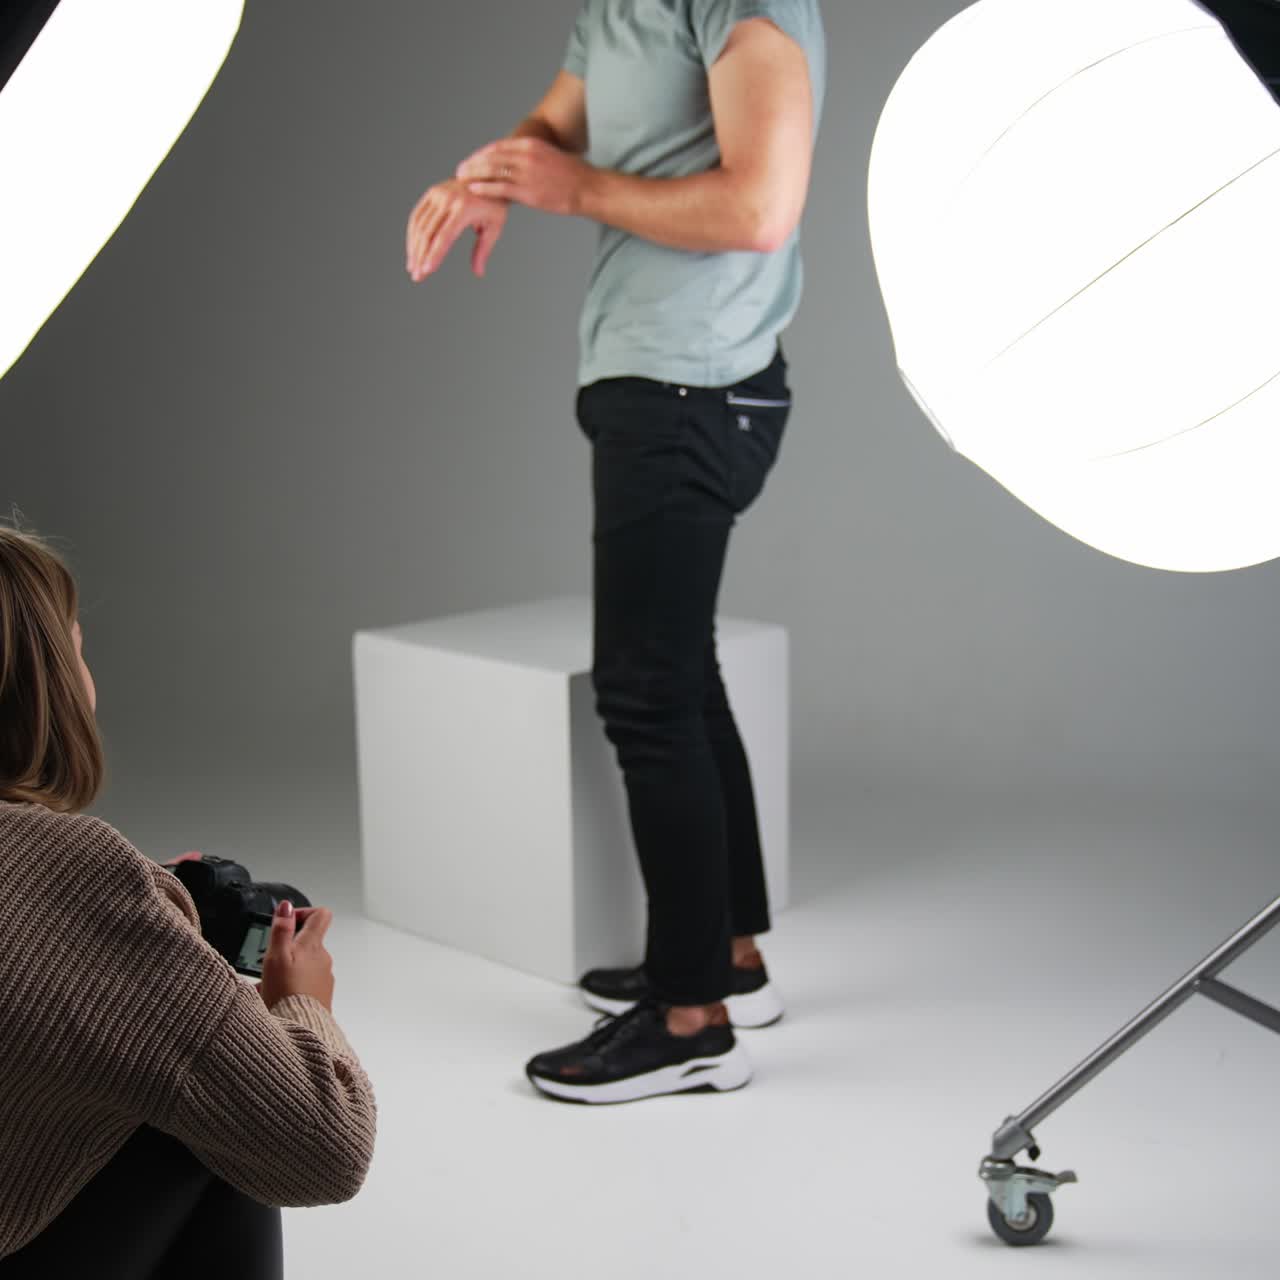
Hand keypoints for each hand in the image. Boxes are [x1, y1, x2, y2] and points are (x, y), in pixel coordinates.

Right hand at [258, 901, 335, 1012]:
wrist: (300, 1029)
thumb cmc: (287, 994)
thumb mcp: (277, 956)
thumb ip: (282, 929)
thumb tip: (286, 906)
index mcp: (313, 946)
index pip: (320, 915)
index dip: (302, 914)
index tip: (286, 924)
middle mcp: (323, 960)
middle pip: (308, 942)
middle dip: (287, 948)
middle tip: (269, 961)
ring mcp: (323, 979)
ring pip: (303, 966)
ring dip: (286, 970)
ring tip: (267, 985)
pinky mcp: (320, 997)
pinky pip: (304, 985)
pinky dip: (290, 987)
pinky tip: (275, 998)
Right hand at [405, 178, 508, 280]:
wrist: (488, 175)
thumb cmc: (494, 204)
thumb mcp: (494, 227)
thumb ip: (483, 250)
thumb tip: (478, 273)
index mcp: (464, 208)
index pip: (445, 237)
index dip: (434, 255)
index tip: (426, 271)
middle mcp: (448, 199)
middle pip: (428, 233)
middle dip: (421, 257)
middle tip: (417, 277)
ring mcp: (437, 194)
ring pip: (419, 225)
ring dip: (414, 248)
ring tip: (413, 268)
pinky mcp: (431, 192)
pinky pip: (417, 215)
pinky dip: (413, 234)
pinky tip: (413, 250)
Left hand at [456, 137, 593, 217]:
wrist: (587, 188)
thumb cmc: (572, 176)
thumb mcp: (550, 157)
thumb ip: (532, 158)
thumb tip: (520, 165)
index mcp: (531, 145)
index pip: (499, 146)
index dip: (482, 154)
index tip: (472, 160)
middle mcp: (526, 155)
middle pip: (491, 156)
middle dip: (473, 163)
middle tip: (460, 169)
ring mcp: (526, 173)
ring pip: (492, 170)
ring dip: (474, 174)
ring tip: (461, 180)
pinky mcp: (527, 191)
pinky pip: (500, 187)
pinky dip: (484, 187)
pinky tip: (473, 189)